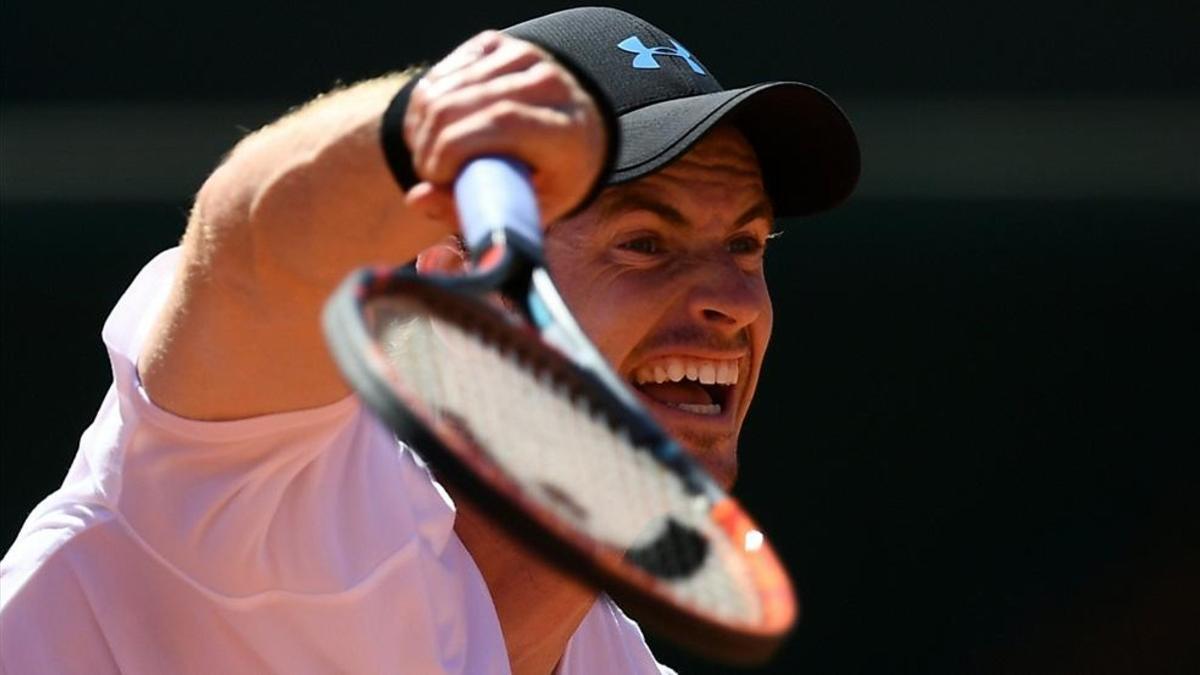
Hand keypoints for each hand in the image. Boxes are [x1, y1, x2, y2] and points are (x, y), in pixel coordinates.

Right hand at [403, 30, 606, 227]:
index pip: (502, 122)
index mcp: (567, 130)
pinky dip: (424, 105)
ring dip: (421, 126)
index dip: (455, 147)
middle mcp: (550, 84)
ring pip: (446, 87)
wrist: (576, 133)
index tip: (434, 177)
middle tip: (426, 174)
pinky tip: (434, 130)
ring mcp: (524, 57)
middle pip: (466, 103)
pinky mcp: (498, 45)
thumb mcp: (522, 210)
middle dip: (429, 142)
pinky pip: (442, 73)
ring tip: (429, 156)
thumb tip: (417, 197)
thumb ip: (470, 212)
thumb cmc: (547, 181)